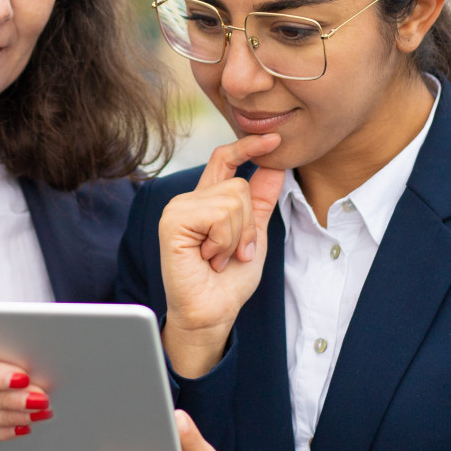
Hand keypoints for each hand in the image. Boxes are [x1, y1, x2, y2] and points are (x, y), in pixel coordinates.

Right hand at [159, 135, 285, 377]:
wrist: (212, 312)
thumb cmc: (228, 280)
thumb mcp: (253, 235)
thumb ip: (262, 201)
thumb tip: (276, 165)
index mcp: (207, 200)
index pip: (225, 159)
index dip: (248, 146)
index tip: (274, 139)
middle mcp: (190, 199)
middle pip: (238, 185)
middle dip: (248, 225)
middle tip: (233, 252)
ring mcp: (178, 208)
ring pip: (232, 199)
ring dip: (235, 237)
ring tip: (218, 257)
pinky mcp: (174, 221)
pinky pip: (219, 214)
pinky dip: (223, 241)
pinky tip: (207, 258)